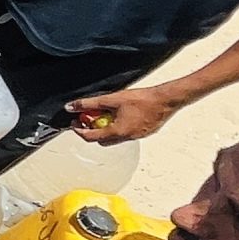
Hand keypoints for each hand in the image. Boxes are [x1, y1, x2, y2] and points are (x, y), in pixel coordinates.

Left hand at [67, 85, 181, 142]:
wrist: (166, 99)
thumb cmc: (143, 99)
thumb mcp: (111, 99)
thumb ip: (90, 104)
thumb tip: (73, 106)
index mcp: (118, 132)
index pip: (91, 137)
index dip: (79, 131)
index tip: (74, 124)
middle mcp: (127, 137)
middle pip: (102, 140)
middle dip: (92, 130)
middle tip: (87, 119)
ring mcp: (137, 136)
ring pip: (115, 137)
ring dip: (106, 129)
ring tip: (104, 115)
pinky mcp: (144, 132)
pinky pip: (127, 133)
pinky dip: (119, 127)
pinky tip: (120, 115)